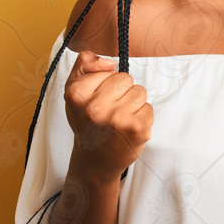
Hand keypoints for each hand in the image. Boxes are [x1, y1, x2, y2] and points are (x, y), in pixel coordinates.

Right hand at [64, 50, 153, 179]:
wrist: (95, 161)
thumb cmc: (87, 122)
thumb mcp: (74, 90)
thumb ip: (85, 63)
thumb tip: (108, 63)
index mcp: (77, 94)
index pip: (110, 71)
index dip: (107, 83)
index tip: (98, 100)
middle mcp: (95, 107)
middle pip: (126, 79)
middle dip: (121, 92)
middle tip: (110, 110)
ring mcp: (117, 119)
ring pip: (139, 92)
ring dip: (132, 104)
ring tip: (119, 120)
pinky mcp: (137, 129)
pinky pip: (148, 108)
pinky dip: (141, 117)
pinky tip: (128, 129)